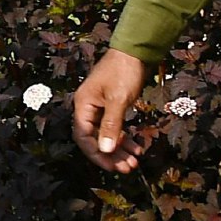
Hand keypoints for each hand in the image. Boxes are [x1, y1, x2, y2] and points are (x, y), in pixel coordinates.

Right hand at [71, 49, 148, 171]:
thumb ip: (110, 126)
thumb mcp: (117, 100)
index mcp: (83, 105)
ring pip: (106, 136)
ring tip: (134, 162)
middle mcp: (88, 108)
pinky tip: (137, 148)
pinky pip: (115, 128)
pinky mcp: (111, 106)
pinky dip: (124, 139)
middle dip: (111, 155)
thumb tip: (105, 151)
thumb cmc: (123, 72)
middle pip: (94, 139)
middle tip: (128, 168)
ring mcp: (100, 107)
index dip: (97, 154)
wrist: (135, 51)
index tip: (113, 167)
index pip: (83, 137)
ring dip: (119, 150)